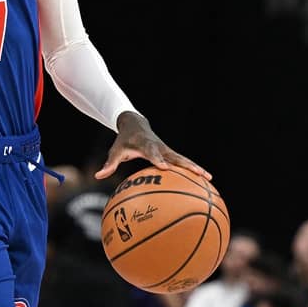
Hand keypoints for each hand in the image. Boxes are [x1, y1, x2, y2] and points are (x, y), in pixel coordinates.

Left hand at [96, 112, 210, 181]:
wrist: (136, 125)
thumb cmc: (124, 141)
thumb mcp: (115, 151)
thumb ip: (109, 164)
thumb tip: (98, 176)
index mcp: (147, 146)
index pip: (153, 153)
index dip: (158, 160)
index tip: (164, 168)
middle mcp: (160, 148)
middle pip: (176, 157)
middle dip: (187, 165)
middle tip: (198, 174)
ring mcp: (168, 150)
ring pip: (184, 160)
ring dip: (196, 168)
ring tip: (209, 179)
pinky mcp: (171, 154)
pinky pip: (183, 163)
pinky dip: (193, 170)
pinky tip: (204, 181)